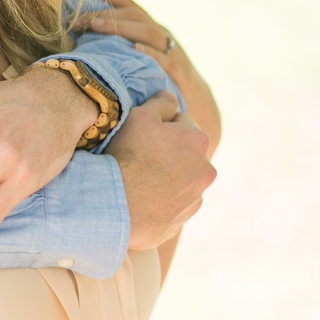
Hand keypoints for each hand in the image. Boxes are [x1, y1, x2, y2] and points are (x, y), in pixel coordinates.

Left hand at [79, 0, 221, 154]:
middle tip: (77, 20)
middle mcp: (161, 35)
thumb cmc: (155, 80)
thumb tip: (77, 39)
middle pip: (133, 16)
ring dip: (121, 27)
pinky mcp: (181, 73)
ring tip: (96, 26)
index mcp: (149, 28)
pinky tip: (134, 49)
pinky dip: (150, 53)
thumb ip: (116, 46)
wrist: (197, 104)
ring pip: (148, 32)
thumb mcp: (137, 59)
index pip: (126, 4)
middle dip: (104, 14)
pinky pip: (166, 60)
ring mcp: (172, 52)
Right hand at [107, 91, 215, 249]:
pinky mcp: (181, 221)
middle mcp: (205, 171)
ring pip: (180, 180)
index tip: (142, 135)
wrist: (114, 205)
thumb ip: (161, 102)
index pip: (180, 123)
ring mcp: (195, 199)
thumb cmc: (128, 156)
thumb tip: (171, 98)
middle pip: (184, 153)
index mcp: (198, 141)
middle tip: (139, 157)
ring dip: (166, 178)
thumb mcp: (140, 116)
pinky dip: (160, 201)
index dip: (159, 126)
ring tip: (138, 181)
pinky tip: (140, 199)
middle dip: (167, 153)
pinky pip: (172, 205)